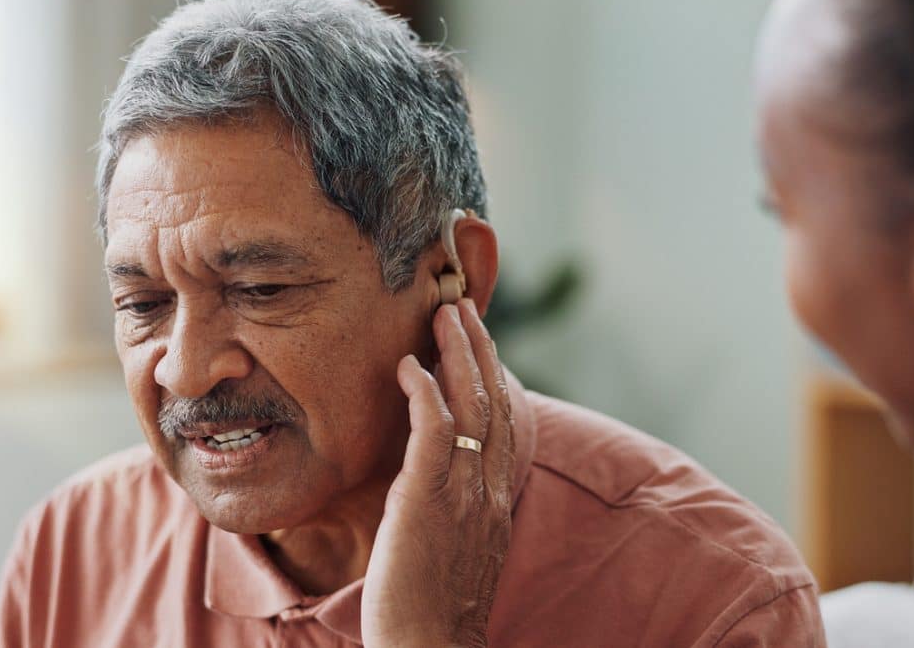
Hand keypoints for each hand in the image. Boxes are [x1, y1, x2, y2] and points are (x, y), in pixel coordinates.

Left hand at [361, 299, 515, 647]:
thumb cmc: (429, 607)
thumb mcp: (453, 546)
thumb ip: (452, 504)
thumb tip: (431, 475)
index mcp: (496, 499)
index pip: (503, 422)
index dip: (493, 375)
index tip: (478, 341)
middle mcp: (490, 489)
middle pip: (495, 401)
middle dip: (480, 348)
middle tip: (463, 306)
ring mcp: (464, 493)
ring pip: (472, 405)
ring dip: (458, 353)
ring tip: (444, 315)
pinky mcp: (430, 499)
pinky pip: (436, 430)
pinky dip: (425, 391)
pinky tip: (410, 366)